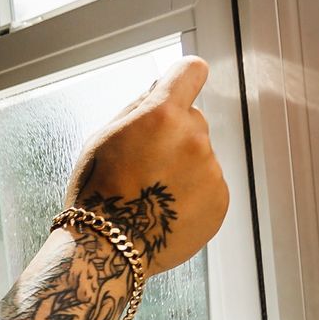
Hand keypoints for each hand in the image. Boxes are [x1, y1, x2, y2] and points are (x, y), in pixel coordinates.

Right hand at [64, 57, 226, 276]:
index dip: (184, 78)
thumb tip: (160, 87)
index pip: (191, 71)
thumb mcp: (102, 139)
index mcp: (162, 114)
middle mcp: (194, 138)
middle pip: (193, 121)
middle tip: (145, 167)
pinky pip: (209, 187)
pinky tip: (165, 213)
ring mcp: (211, 171)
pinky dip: (192, 196)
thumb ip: (137, 109)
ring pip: (201, 157)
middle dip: (173, 136)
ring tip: (152, 198)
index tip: (180, 88)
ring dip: (182, 170)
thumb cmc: (97, 192)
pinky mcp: (220, 200)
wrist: (109, 247)